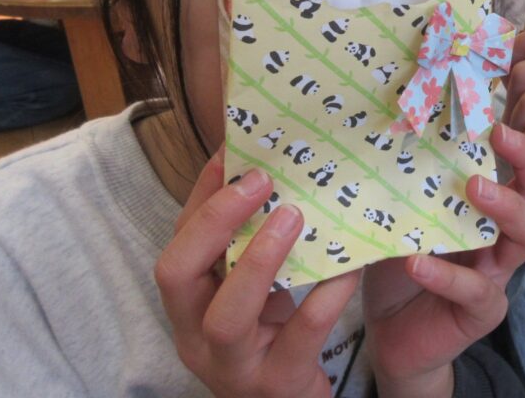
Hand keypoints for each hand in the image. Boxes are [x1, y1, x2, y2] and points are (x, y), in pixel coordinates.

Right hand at [155, 147, 359, 397]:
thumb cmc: (273, 336)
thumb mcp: (254, 290)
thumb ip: (252, 243)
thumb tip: (273, 167)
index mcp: (188, 303)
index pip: (178, 240)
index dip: (201, 194)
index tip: (231, 149)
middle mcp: (195, 335)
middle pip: (176, 275)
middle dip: (214, 221)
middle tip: (259, 180)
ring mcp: (234, 365)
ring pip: (226, 316)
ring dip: (258, 260)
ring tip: (292, 216)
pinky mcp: (278, 384)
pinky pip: (300, 337)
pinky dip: (324, 297)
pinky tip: (348, 266)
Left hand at [363, 123, 524, 397]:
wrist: (388, 333)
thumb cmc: (395, 264)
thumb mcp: (396, 214)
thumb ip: (401, 182)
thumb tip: (376, 125)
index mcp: (483, 204)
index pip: (513, 162)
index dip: (516, 135)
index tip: (494, 106)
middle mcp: (500, 232)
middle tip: (500, 134)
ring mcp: (498, 271)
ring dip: (505, 207)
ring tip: (473, 187)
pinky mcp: (484, 310)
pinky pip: (477, 291)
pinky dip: (447, 275)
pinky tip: (418, 262)